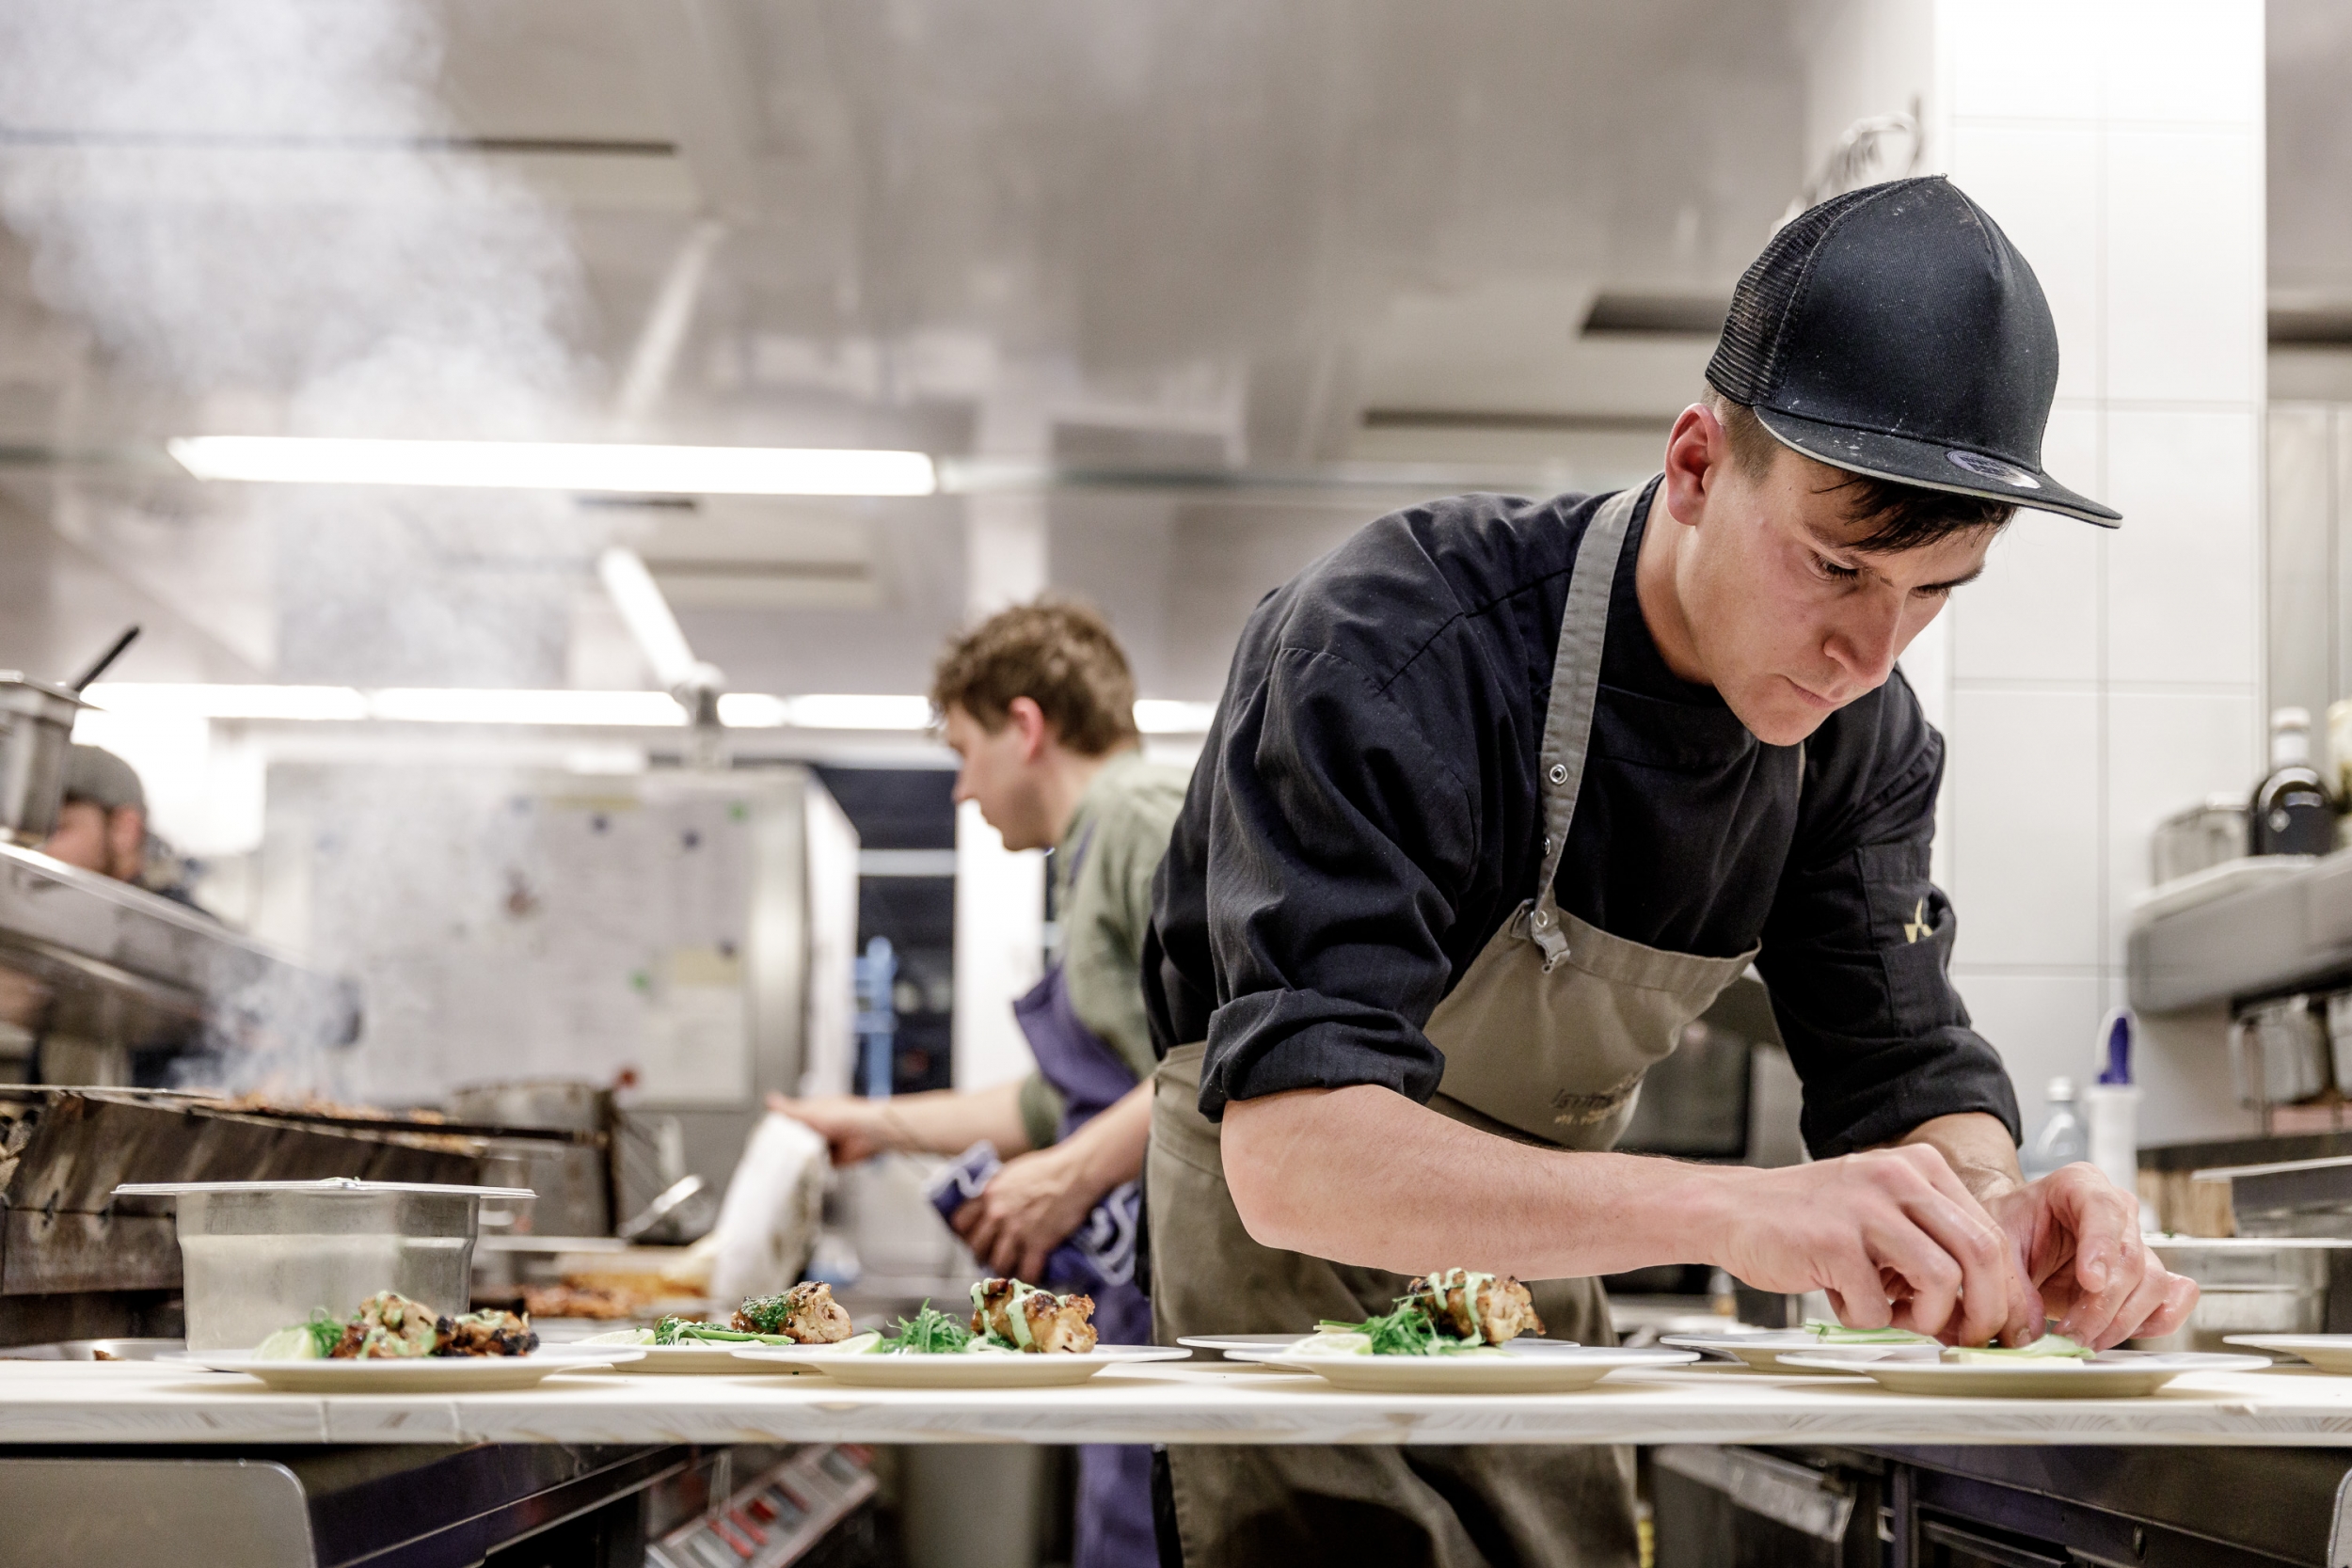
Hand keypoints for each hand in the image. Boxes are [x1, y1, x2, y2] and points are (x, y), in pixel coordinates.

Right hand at [766, 1093, 890, 1165]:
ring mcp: (827, 1143)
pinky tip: (802, 1170)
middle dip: (789, 1146)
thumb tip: (770, 1100)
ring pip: (806, 1153)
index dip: (780, 1128)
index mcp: (814, 1112)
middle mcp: (820, 1127)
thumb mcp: (808, 1112)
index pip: (792, 1119)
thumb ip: (789, 1110)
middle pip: (798, 1139)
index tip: (767, 1137)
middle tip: (775, 1155)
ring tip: (786, 1165)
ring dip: (800, 1158)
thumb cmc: (841, 1116)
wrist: (866, 1134)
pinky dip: (811, 1168)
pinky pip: (817, 1166)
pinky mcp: (833, 1160)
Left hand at [952, 1144, 1097, 1281]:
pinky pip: (1026, 1271)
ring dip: (1003, 1269)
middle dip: (982, 1255)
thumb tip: (990, 1202)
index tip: (975, 1237)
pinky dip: (1029, 1276)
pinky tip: (1033, 1275)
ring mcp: (1017, 1231)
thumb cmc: (1049, 1168)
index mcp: (989, 1194)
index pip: (961, 1223)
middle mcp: (997, 1214)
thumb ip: (997, 1190)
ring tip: (1010, 1269)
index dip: (966, 1233)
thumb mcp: (1013, 1173)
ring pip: (998, 1263)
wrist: (1076, 1172)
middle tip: (991, 1257)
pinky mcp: (1038, 1243)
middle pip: (977, 1248)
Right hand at [1709, 1143, 2034, 1347]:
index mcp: (1919, 1168)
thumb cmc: (1807, 1221)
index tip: (2003, 1325)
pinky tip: (1843, 1301)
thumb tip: (1984, 1306)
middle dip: (1985, 1311)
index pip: (1991, 1233)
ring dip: (1927, 1318)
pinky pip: (1878, 1304)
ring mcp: (1866, 1206)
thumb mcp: (1882, 1214)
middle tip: (1968, 1338)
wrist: (1732, 1210)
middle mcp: (1898, 1177)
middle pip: (1983, 1252)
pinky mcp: (1834, 1239)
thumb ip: (1931, 1244)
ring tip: (1895, 1316)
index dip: (2005, 1290)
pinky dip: (1865, 1319)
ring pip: (1944, 1279)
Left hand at [1983, 1162, 2196, 1348]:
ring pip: (2153, 1285)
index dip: (2101, 1246)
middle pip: (2130, 1257)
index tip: (2089, 1282)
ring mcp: (2137, 1243)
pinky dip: (2152, 1324)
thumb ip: (2011, 1281)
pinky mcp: (2148, 1277)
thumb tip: (2033, 1328)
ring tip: (2082, 1340)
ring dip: (2121, 1322)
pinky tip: (2116, 1334)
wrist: (2019, 1242)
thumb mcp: (1996, 1246)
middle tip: (2073, 1333)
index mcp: (2079, 1184)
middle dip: (2102, 1304)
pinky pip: (2172, 1300)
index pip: (2103, 1207)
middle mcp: (2117, 1210)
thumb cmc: (2010, 1231)